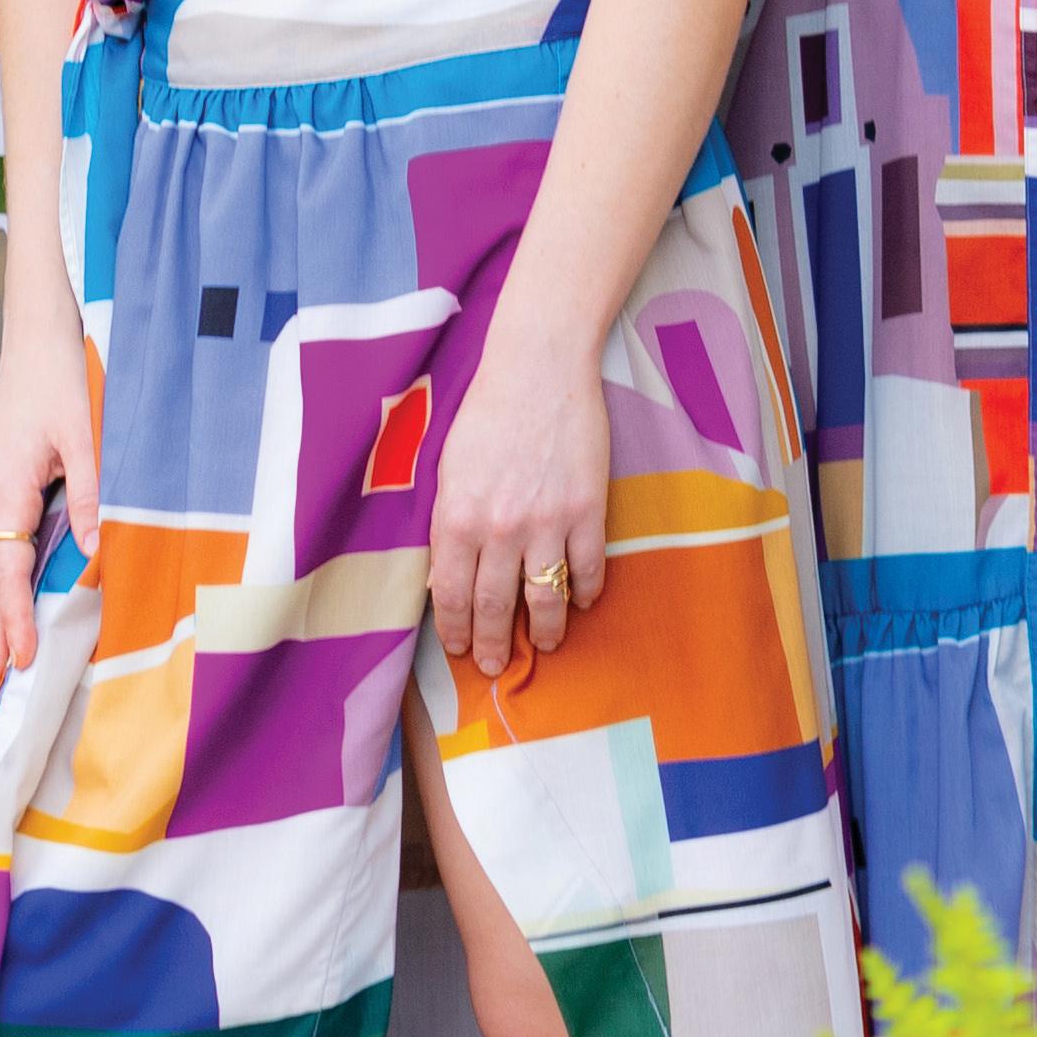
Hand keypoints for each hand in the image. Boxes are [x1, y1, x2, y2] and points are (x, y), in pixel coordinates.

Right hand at [0, 303, 96, 679]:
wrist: (41, 333)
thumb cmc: (60, 376)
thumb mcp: (87, 438)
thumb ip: (94, 495)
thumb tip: (98, 551)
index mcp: (4, 490)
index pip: (4, 571)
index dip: (12, 618)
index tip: (18, 659)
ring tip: (2, 652)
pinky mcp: (9, 481)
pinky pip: (5, 540)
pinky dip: (8, 575)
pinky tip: (20, 595)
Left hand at [426, 335, 609, 677]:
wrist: (539, 371)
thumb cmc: (486, 414)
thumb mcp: (448, 470)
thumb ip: (448, 524)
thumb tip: (447, 574)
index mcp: (457, 519)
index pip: (450, 595)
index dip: (455, 630)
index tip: (459, 648)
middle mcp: (499, 529)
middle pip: (495, 606)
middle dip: (494, 644)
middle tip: (497, 665)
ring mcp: (547, 522)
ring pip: (545, 597)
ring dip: (545, 629)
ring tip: (548, 645)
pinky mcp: (588, 509)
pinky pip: (588, 566)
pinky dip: (587, 590)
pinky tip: (583, 600)